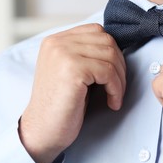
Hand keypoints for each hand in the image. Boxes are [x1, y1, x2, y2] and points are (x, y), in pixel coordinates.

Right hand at [19, 24, 125, 162]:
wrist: (42, 131)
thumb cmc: (61, 105)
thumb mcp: (71, 71)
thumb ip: (86, 54)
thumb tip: (117, 49)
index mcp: (56, 40)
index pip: (97, 31)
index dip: (112, 51)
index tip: (114, 74)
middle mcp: (57, 42)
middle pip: (107, 41)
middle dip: (120, 66)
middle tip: (118, 87)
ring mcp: (63, 54)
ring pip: (110, 56)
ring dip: (120, 79)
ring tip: (114, 96)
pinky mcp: (72, 69)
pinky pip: (108, 72)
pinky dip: (116, 89)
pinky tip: (112, 102)